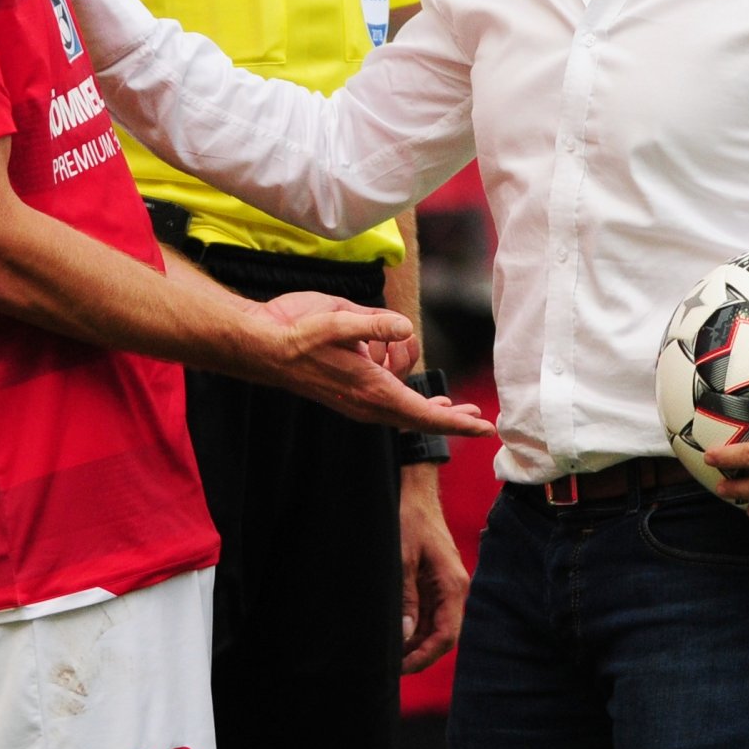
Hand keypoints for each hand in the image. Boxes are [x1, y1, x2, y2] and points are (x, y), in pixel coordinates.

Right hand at [256, 292, 494, 438]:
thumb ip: (374, 324)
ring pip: (404, 400)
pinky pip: (389, 392)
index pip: (424, 413)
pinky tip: (401, 365)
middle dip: (451, 417)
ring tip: (423, 373)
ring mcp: (359, 398)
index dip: (457, 422)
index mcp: (372, 390)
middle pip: (420, 416)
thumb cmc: (298, 333)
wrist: (264, 345)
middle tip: (480, 418)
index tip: (485, 428)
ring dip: (420, 387)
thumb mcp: (339, 320)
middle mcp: (368, 400)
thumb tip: (405, 327)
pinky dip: (403, 380)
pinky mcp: (351, 389)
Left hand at [398, 465, 469, 673]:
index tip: (401, 667)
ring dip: (416, 642)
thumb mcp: (403, 559)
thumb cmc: (410, 520)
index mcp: (452, 585)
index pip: (446, 635)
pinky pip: (428, 612)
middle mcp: (454, 589)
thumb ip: (406, 597)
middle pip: (442, 634)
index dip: (425, 656)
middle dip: (419, 653)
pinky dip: (414, 626)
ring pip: (435, 626)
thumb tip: (406, 633)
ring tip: (389, 653)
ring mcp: (444, 586)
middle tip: (390, 666)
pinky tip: (395, 632)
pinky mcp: (434, 581)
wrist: (414, 492)